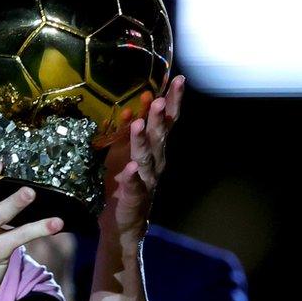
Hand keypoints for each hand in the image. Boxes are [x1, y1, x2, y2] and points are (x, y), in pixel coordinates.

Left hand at [100, 75, 184, 239]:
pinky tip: (130, 169)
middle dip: (159, 118)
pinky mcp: (135, 198)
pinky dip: (132, 177)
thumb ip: (131, 132)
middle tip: (158, 99)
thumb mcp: (126, 152)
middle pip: (160, 137)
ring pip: (147, 158)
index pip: (167, 122)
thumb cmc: (124, 182)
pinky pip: (134, 186)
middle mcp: (156, 163)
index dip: (173, 101)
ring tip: (139, 124)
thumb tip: (132, 106)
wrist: (123, 221)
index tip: (178, 80)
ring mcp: (147, 180)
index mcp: (155, 149)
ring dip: (143, 141)